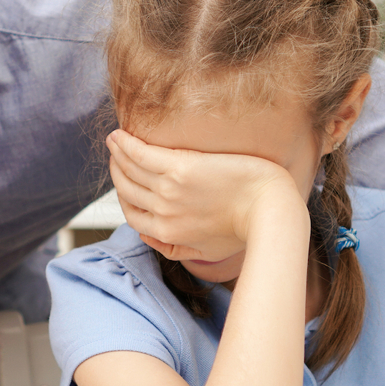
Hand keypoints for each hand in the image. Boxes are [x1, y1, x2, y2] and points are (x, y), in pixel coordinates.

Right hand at [106, 129, 303, 261]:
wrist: (269, 210)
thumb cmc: (246, 228)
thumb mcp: (208, 250)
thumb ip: (176, 248)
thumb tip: (150, 238)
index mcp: (168, 233)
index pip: (133, 215)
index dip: (125, 198)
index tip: (126, 183)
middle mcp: (163, 212)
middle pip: (127, 191)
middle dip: (118, 174)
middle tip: (117, 157)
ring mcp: (169, 190)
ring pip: (130, 170)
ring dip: (117, 154)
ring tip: (114, 141)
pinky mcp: (181, 168)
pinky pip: (142, 155)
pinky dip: (126, 145)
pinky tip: (119, 135)